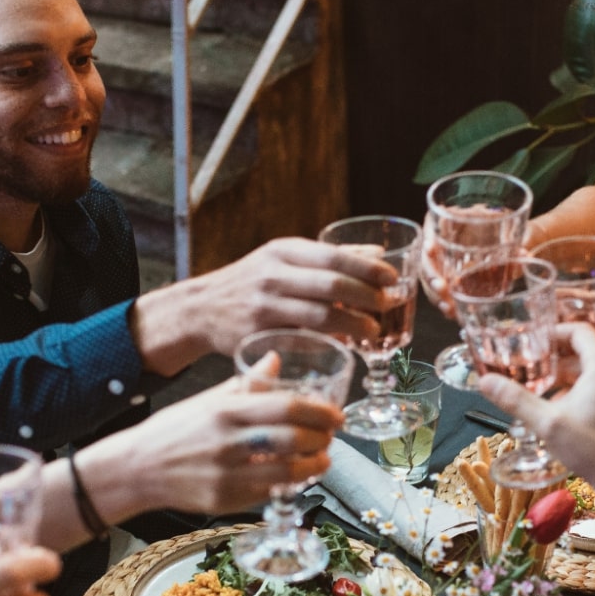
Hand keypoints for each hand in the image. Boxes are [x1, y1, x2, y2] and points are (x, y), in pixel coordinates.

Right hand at [80, 371, 342, 517]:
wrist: (137, 467)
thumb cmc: (174, 430)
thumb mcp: (209, 399)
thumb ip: (247, 383)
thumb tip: (277, 359)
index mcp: (226, 409)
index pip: (286, 406)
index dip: (319, 412)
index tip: (335, 414)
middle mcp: (228, 441)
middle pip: (292, 439)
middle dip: (321, 439)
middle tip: (330, 437)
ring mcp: (227, 473)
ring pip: (287, 471)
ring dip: (313, 466)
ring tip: (322, 459)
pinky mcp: (225, 499)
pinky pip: (269, 493)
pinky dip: (290, 485)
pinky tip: (297, 477)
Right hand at [135, 238, 397, 367]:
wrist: (202, 308)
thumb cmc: (254, 281)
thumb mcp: (286, 259)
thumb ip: (331, 257)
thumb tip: (379, 257)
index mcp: (283, 251)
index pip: (333, 255)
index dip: (367, 269)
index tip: (392, 279)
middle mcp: (272, 275)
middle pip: (330, 286)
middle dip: (367, 298)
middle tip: (389, 306)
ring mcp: (264, 306)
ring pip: (319, 316)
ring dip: (353, 325)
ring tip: (374, 330)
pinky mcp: (259, 335)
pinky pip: (303, 340)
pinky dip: (329, 342)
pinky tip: (346, 344)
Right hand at [476, 324, 594, 508]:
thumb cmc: (593, 448)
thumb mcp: (547, 422)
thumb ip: (516, 399)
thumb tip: (485, 380)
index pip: (580, 330)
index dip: (556, 331)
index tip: (535, 340)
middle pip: (588, 350)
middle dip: (558, 357)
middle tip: (533, 364)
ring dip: (570, 376)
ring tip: (544, 389)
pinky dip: (584, 391)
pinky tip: (565, 411)